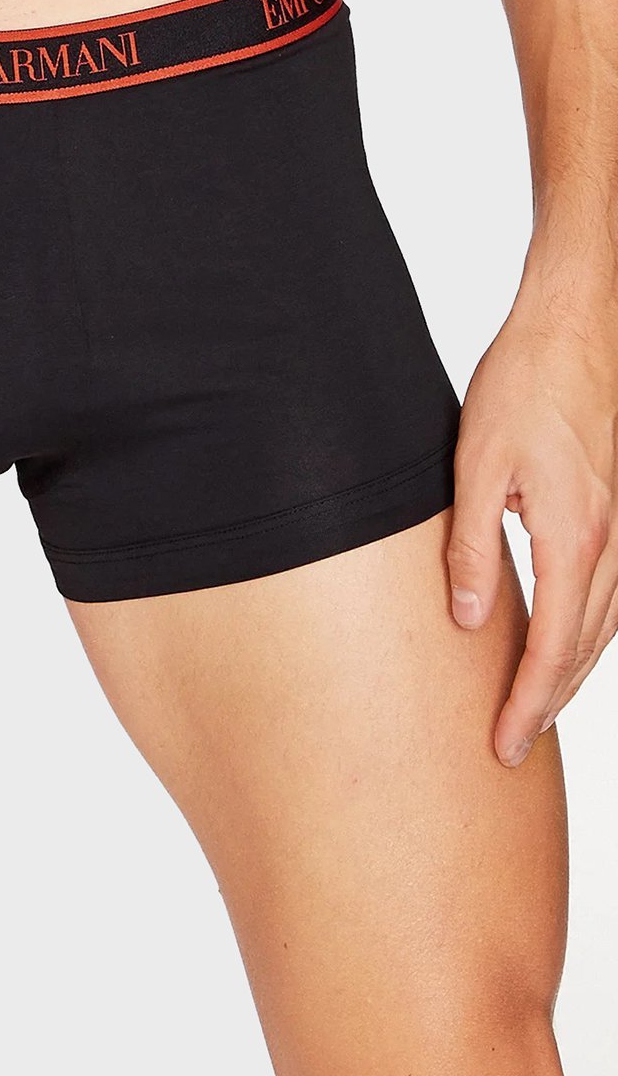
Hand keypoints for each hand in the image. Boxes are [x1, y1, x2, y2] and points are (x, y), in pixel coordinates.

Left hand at [447, 270, 617, 766]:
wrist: (574, 328)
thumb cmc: (523, 385)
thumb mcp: (475, 466)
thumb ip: (472, 547)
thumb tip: (472, 621)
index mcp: (576, 535)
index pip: (553, 647)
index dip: (526, 703)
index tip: (502, 744)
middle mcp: (611, 541)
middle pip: (585, 649)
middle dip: (548, 703)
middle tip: (511, 748)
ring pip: (604, 626)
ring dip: (571, 674)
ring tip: (535, 710)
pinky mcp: (617, 510)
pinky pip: (611, 594)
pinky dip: (588, 633)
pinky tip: (566, 643)